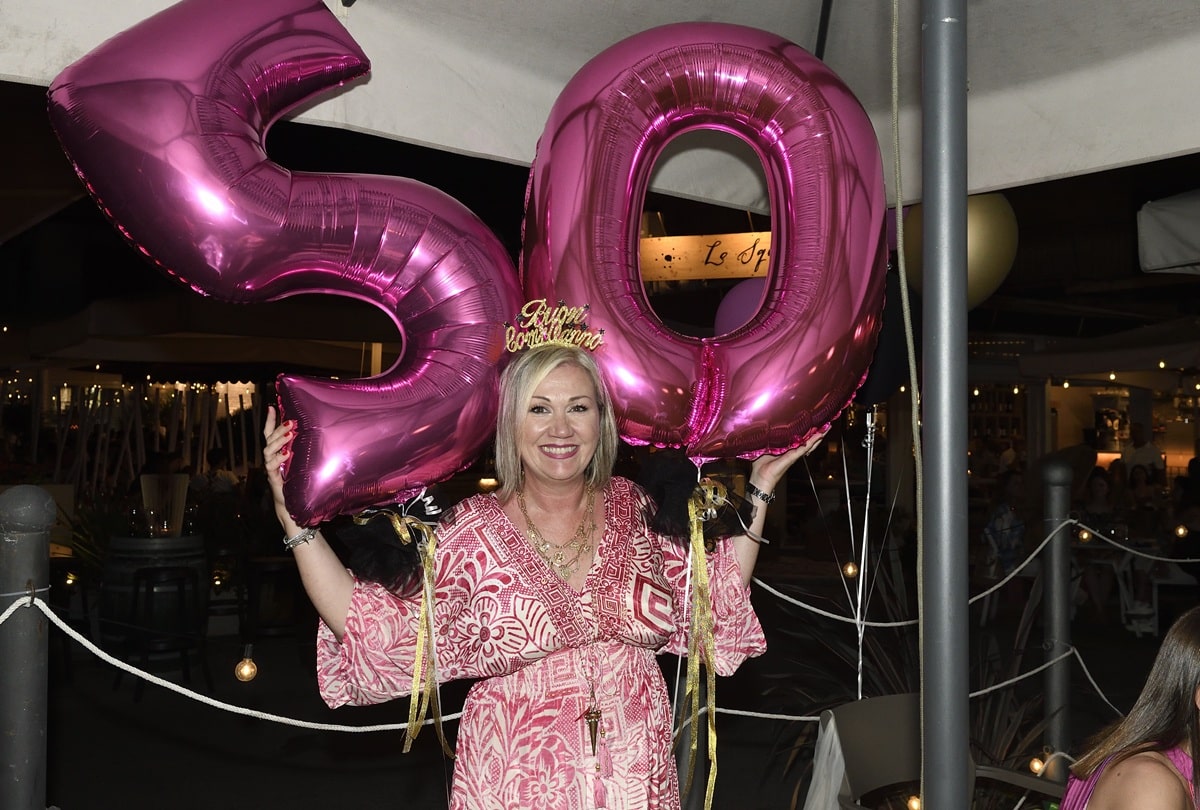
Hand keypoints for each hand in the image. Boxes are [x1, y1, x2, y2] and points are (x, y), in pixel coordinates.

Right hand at [263, 406, 297, 529]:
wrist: (293, 505)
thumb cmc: (299, 482)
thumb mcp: (303, 463)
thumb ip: (307, 451)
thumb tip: (324, 436)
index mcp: (277, 452)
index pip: (270, 433)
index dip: (270, 420)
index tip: (272, 406)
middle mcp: (272, 458)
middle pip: (269, 439)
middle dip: (278, 428)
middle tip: (291, 421)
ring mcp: (271, 468)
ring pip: (268, 450)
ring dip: (279, 441)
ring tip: (290, 434)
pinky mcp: (273, 478)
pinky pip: (271, 466)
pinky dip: (278, 458)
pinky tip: (286, 453)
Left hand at [748, 428, 827, 492]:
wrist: (761, 477)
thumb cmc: (760, 466)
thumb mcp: (762, 448)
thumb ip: (764, 439)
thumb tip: (761, 429)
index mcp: (785, 447)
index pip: (797, 437)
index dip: (804, 430)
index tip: (810, 422)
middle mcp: (791, 450)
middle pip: (806, 439)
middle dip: (816, 431)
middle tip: (825, 423)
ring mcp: (794, 453)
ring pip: (809, 443)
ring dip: (818, 435)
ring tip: (827, 427)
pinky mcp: (793, 456)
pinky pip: (805, 447)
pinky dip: (813, 441)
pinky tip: (820, 435)